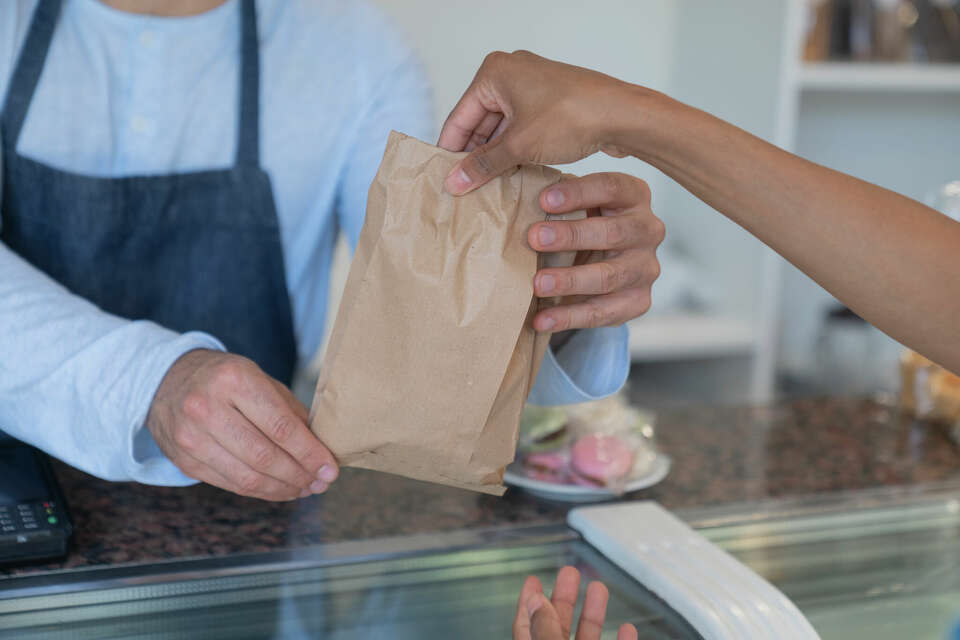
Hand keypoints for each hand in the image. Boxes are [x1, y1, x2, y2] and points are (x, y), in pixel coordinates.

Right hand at [146, 349, 338, 500]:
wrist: (166, 380)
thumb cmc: (225, 379)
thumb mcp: (260, 379)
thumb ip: (291, 412)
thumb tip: (321, 451)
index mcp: (234, 379)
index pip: (280, 426)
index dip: (310, 453)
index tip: (330, 468)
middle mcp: (207, 407)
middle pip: (264, 456)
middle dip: (300, 475)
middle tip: (321, 482)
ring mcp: (191, 437)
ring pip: (247, 477)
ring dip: (283, 489)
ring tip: (305, 488)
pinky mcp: (184, 461)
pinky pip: (230, 484)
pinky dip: (260, 491)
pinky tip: (279, 489)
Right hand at [438, 50, 638, 194]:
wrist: (622, 114)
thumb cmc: (572, 117)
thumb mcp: (519, 146)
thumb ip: (484, 164)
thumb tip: (454, 181)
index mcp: (494, 73)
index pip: (460, 117)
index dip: (451, 152)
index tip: (445, 180)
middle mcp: (511, 73)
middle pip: (480, 122)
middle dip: (476, 156)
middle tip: (466, 189)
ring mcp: (533, 87)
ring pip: (502, 127)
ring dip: (497, 156)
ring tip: (488, 188)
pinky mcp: (551, 102)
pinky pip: (522, 128)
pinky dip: (516, 150)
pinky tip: (513, 176)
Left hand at [513, 566, 637, 639]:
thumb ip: (544, 630)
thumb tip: (535, 601)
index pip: (527, 626)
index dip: (528, 603)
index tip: (532, 580)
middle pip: (558, 627)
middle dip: (564, 598)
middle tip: (569, 572)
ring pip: (588, 639)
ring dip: (594, 614)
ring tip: (599, 587)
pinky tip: (628, 628)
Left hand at [529, 172, 663, 330]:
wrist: (599, 269)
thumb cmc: (580, 226)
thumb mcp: (574, 206)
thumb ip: (554, 199)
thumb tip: (502, 188)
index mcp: (634, 196)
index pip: (612, 187)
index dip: (579, 193)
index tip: (543, 199)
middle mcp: (648, 230)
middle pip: (614, 232)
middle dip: (572, 236)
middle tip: (534, 238)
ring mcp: (646, 268)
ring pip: (610, 276)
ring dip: (570, 280)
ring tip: (537, 284)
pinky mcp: (638, 301)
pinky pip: (603, 312)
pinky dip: (569, 317)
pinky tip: (542, 320)